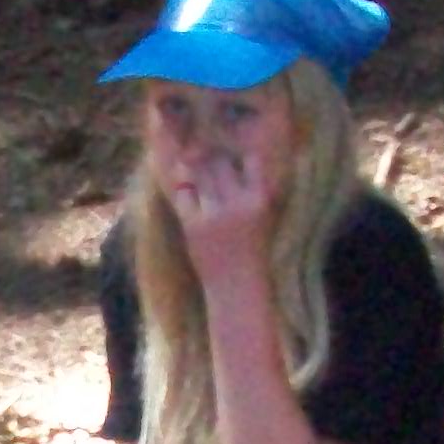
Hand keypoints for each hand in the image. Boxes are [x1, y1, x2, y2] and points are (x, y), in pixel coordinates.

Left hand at [167, 133, 277, 283]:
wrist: (239, 290)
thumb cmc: (251, 252)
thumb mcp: (260, 216)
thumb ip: (246, 188)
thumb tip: (222, 157)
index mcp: (260, 200)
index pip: (248, 158)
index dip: (237, 154)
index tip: (229, 156)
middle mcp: (239, 204)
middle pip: (219, 162)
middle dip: (210, 158)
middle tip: (204, 160)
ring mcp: (215, 214)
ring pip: (199, 174)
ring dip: (194, 170)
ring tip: (194, 171)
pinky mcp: (194, 226)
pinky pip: (183, 193)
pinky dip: (183, 189)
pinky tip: (187, 192)